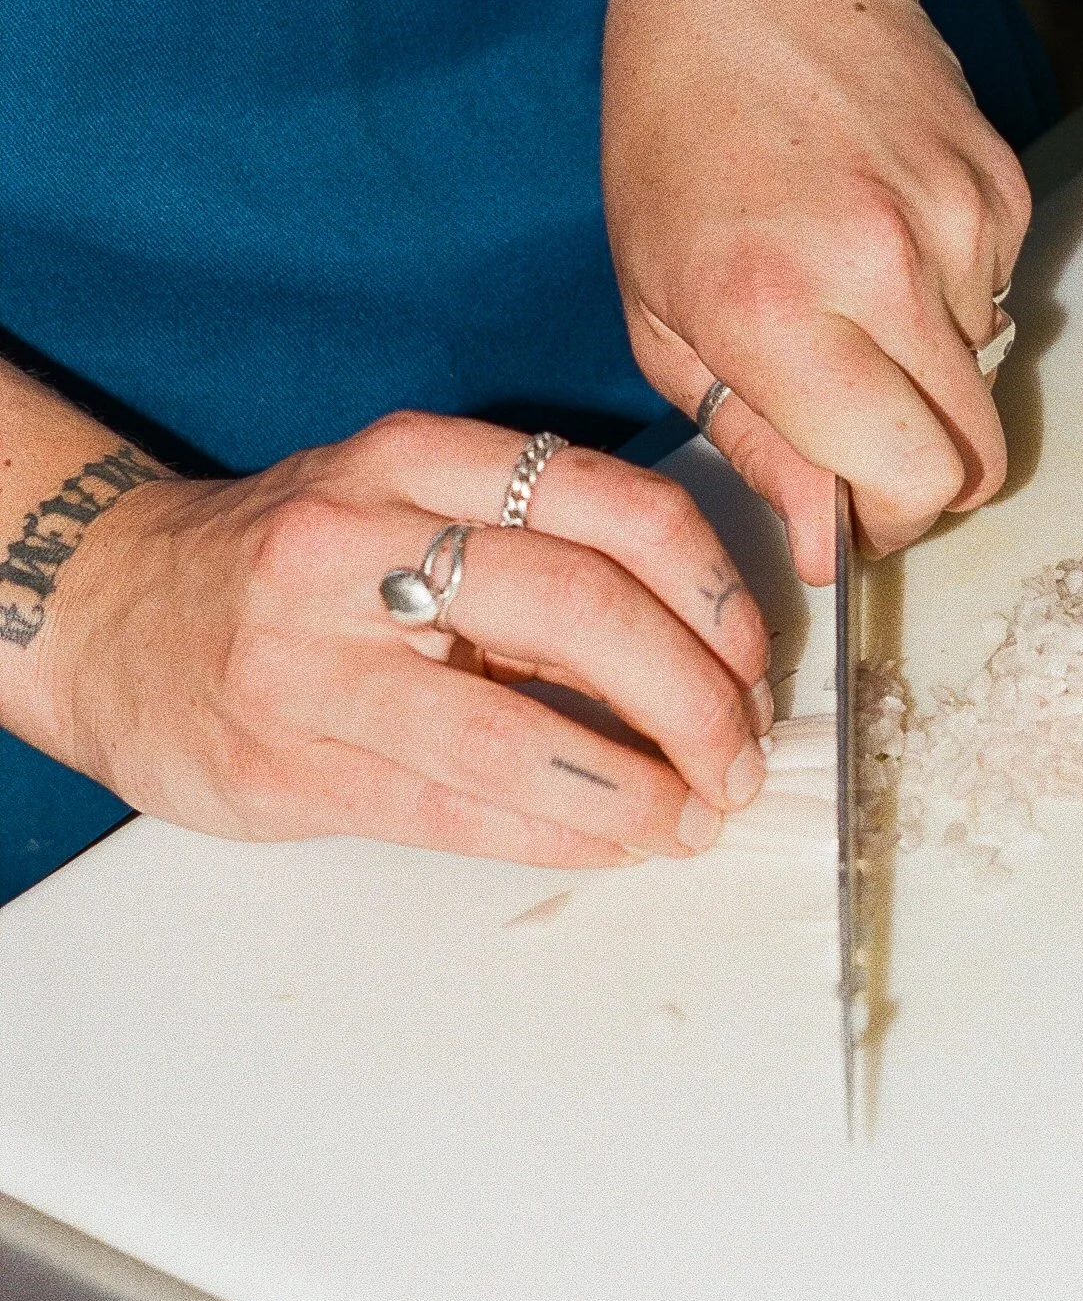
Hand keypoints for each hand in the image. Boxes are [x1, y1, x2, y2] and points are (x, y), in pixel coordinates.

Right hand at [23, 414, 772, 867]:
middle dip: (692, 700)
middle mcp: (358, 538)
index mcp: (414, 456)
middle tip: (740, 756)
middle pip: (580, 611)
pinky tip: (614, 843)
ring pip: (513, 728)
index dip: (713, 593)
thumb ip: (534, 548)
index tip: (755, 659)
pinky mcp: (285, 762)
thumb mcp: (404, 502)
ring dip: (633, 789)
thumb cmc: (297, 565)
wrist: (109, 613)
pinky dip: (556, 832)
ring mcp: (311, 655)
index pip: (613, 505)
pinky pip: (453, 807)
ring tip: (691, 817)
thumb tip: (705, 651)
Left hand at [602, 0, 1029, 578]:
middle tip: (865, 448)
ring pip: (986, 377)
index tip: (856, 517)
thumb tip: (828, 539)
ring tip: (849, 294)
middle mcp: (883, 269)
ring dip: (928, 373)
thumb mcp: (660, 306)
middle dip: (929, 479)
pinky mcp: (1005, 187)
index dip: (891, 523)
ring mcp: (960, 223)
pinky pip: (997, 299)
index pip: (909, 481)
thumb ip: (751, 434)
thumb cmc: (678, 131)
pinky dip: (946, 297)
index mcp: (776, 309)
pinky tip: (881, 231)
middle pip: (978, 454)